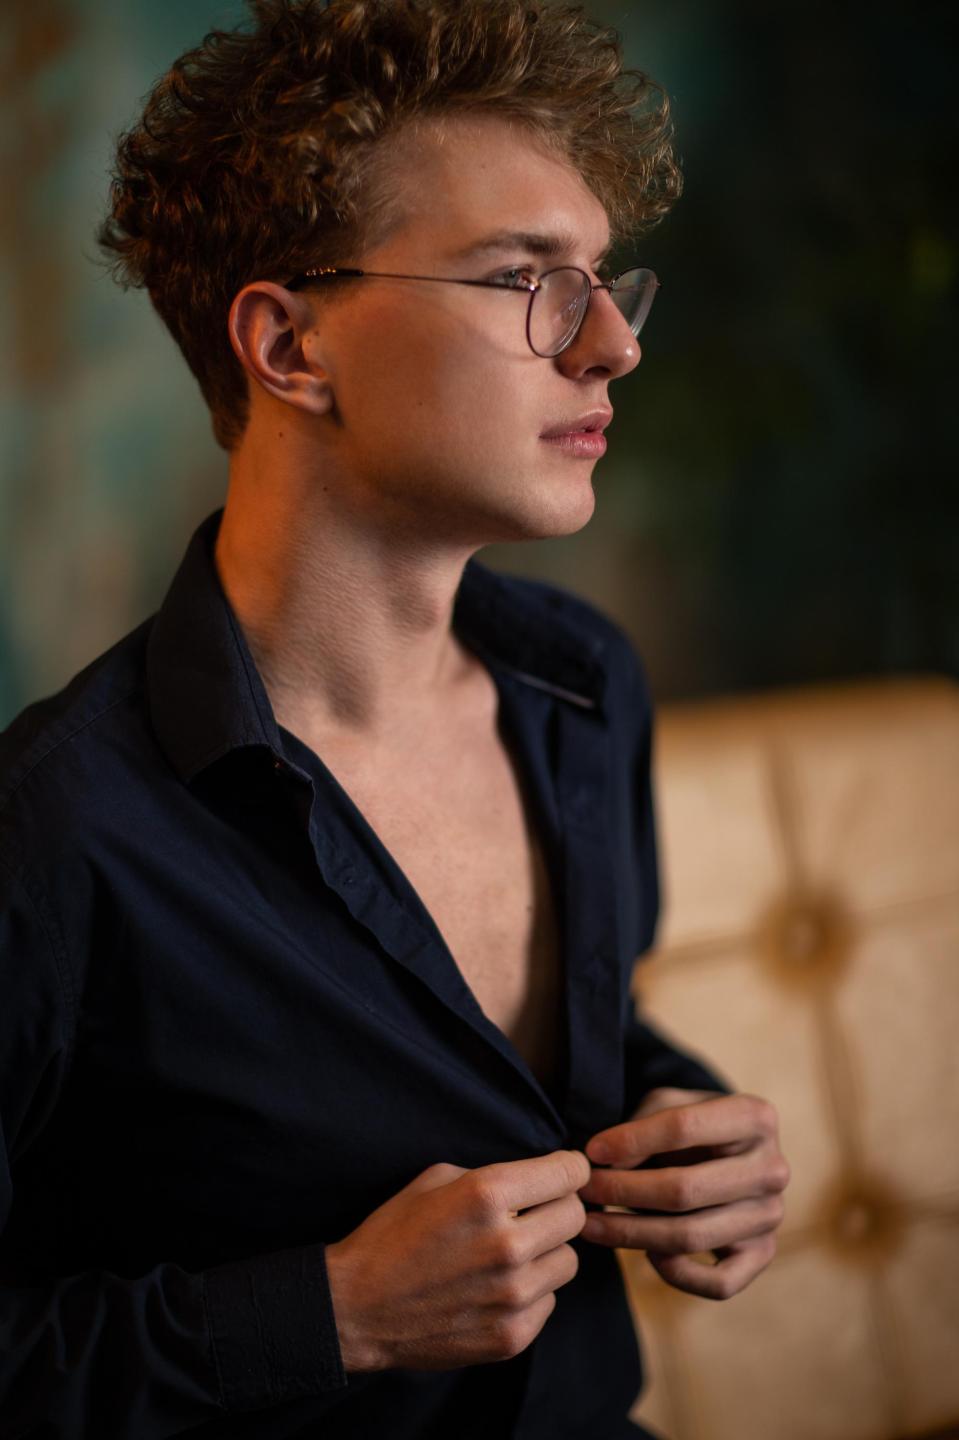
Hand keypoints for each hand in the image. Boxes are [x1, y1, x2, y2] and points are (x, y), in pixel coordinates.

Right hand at [325, 1149, 589, 1371]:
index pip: (569, 1172)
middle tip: (535, 1211)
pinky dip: (531, 1292)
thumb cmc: (393, 1235)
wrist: (358, 1308)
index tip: (564, 1171)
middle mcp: (507, 1244)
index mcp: (487, 1195)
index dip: (570, 1168)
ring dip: (546, 1252)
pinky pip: (548, 1301)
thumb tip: (536, 1179)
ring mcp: (512, 1295)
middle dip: (558, 1207)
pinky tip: (496, 1287)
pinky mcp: (511, 1335)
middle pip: (575, 1216)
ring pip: (568, 1261)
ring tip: (512, 1253)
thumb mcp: (436, 1180)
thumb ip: (492, 1176)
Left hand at [578, 1088, 788, 1299]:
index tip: (590, 1151)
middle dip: (623, 1191)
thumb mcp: (668, 1104)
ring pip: (692, 1237)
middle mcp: (772, 1168)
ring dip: (631, 1234)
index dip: (630, 1140)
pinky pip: (718, 1283)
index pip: (683, 1126)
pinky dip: (676, 1274)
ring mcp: (771, 1216)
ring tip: (591, 1225)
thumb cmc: (691, 1124)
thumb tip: (606, 1163)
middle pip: (685, 1189)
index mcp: (755, 1117)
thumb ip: (640, 1126)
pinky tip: (647, 1253)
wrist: (731, 1150)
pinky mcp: (763, 1254)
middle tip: (584, 1192)